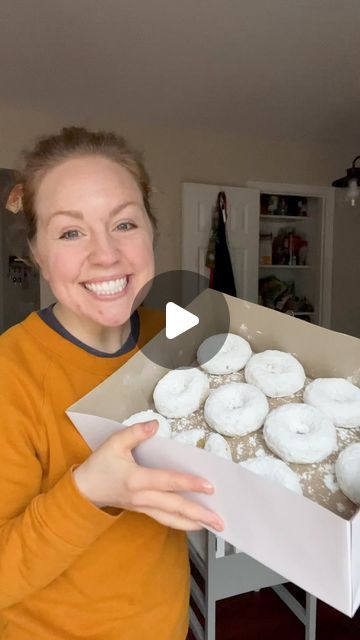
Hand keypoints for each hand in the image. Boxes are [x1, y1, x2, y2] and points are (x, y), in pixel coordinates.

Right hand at [73, 420, 223, 531]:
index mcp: (136, 479)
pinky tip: (195, 523)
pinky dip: (182, 523)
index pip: (168, 482)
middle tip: (219, 520)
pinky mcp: (143, 511)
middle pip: (174, 507)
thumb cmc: (99, 466)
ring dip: (194, 523)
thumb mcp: (114, 443)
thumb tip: (155, 425)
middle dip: (199, 514)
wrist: (83, 490)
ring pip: (172, 519)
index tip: (209, 486)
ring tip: (213, 526)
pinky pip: (165, 520)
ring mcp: (143, 507)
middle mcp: (142, 497)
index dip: (189, 483)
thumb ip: (135, 433)